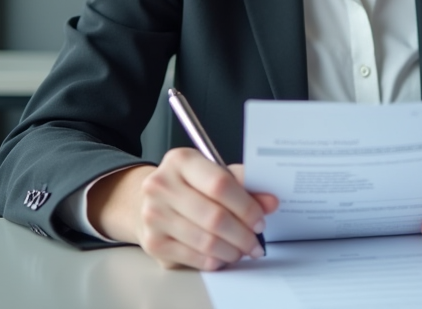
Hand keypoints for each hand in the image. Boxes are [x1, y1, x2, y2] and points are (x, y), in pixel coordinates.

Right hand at [88, 148, 278, 269]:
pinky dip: (214, 260)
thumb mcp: (214, 174)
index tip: (261, 220)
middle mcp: (161, 185)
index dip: (246, 206)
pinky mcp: (153, 243)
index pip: (220, 184)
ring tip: (242, 250)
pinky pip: (192, 257)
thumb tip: (271, 202)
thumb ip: (244, 185)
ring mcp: (153, 215)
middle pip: (214, 217)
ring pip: (205, 241)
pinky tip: (223, 256)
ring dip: (231, 251)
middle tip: (256, 242)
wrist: (150, 201)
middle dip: (243, 234)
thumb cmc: (189, 186)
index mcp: (181, 161)